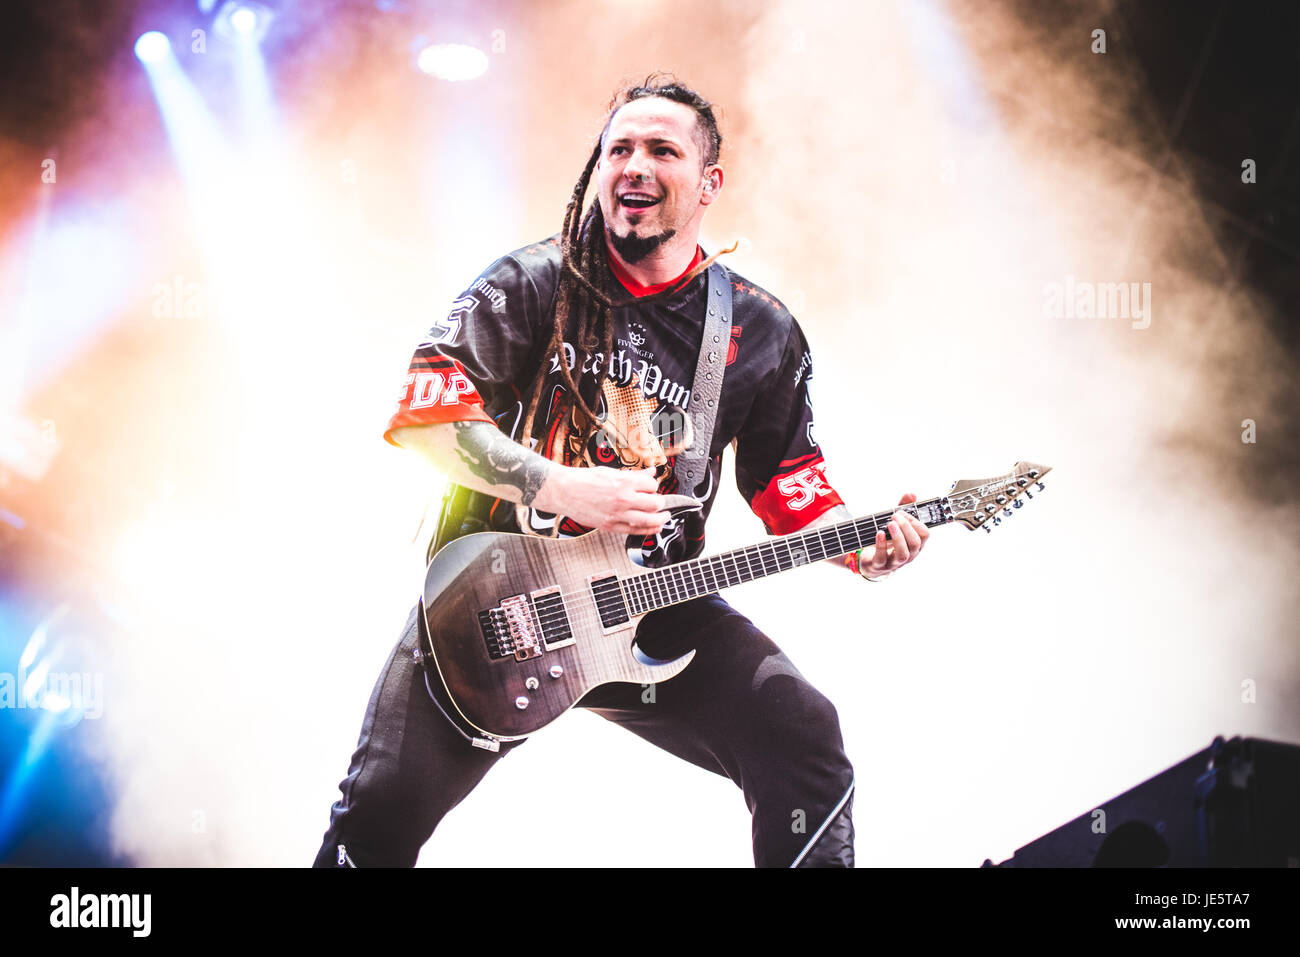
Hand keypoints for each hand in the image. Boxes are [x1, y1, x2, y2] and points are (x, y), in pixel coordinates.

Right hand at [534, 466, 667, 535]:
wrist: (564, 491)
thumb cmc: (584, 480)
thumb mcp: (611, 472)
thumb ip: (634, 475)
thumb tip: (651, 471)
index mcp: (623, 482)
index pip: (652, 485)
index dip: (653, 486)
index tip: (651, 488)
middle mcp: (622, 499)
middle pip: (655, 503)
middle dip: (660, 502)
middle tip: (659, 502)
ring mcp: (616, 514)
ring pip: (649, 521)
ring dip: (660, 519)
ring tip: (664, 517)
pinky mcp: (610, 526)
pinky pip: (634, 532)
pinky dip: (647, 531)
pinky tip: (652, 528)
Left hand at [857, 493, 928, 580]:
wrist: (870, 560)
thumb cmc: (887, 539)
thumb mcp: (895, 522)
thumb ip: (904, 507)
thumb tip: (911, 494)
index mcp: (915, 544)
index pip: (924, 534)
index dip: (915, 522)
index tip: (903, 512)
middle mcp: (908, 554)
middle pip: (915, 543)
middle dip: (906, 527)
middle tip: (895, 516)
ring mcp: (894, 562)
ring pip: (903, 554)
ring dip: (898, 537)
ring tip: (890, 524)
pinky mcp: (879, 565)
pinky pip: (882, 558)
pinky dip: (881, 545)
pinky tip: (880, 533)